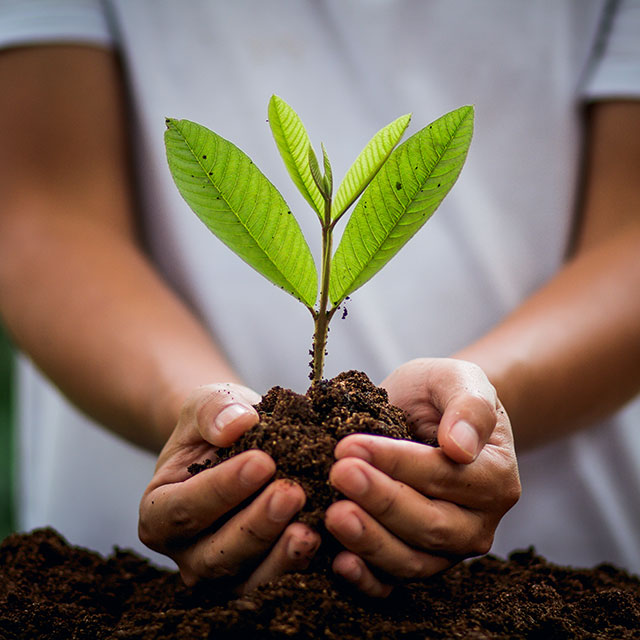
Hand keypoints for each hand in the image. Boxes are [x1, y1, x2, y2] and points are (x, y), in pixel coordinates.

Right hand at [138, 383, 319, 592]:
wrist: (236, 444)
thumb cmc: (216, 425)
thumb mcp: (208, 404)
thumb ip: (214, 411)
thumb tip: (237, 423)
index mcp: (159, 513)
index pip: (185, 508)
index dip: (222, 488)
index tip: (261, 461)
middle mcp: (185, 552)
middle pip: (216, 553)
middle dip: (257, 525)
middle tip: (291, 492)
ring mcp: (221, 574)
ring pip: (249, 579)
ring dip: (281, 556)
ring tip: (311, 528)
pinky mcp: (257, 578)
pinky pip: (280, 583)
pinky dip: (304, 567)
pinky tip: (328, 543)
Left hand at [325, 358, 519, 596]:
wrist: (428, 415)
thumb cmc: (441, 395)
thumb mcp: (457, 379)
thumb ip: (467, 406)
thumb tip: (462, 446)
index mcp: (494, 476)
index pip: (442, 475)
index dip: (396, 462)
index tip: (351, 445)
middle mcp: (477, 521)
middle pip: (429, 523)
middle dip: (380, 500)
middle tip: (338, 474)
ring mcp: (448, 548)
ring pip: (411, 558)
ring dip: (369, 540)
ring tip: (333, 515)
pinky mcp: (417, 560)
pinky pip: (396, 581)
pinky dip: (368, 579)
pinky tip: (340, 563)